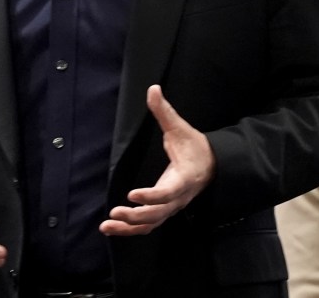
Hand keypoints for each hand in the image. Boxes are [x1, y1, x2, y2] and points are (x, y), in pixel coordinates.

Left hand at [100, 85, 214, 236]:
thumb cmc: (194, 146)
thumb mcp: (180, 127)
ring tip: (107, 226)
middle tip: (115, 212)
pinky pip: (148, 225)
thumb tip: (153, 89)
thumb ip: (164, 111)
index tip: (132, 194)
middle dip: (136, 216)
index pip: (168, 192)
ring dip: (129, 228)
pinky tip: (112, 227)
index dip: (151, 196)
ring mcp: (172, 207)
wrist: (212, 165)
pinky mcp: (165, 210)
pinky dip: (130, 230)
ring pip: (151, 224)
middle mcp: (178, 198)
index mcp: (184, 179)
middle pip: (157, 214)